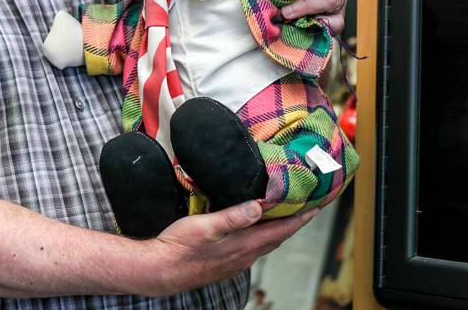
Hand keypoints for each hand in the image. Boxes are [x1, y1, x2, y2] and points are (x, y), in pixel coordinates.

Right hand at [145, 201, 317, 295]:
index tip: (316, 207)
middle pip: (277, 238)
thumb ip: (233, 217)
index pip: (280, 230)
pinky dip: (261, 236)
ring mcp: (235, 262)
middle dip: (293, 223)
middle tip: (305, 208)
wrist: (161, 270)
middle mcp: (244, 256)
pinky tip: (253, 230)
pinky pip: (251, 248)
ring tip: (284, 215)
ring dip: (277, 230)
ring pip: (264, 244)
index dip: (299, 218)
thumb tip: (258, 207)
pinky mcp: (224, 263)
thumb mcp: (205, 226)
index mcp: (243, 245)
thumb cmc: (179, 247)